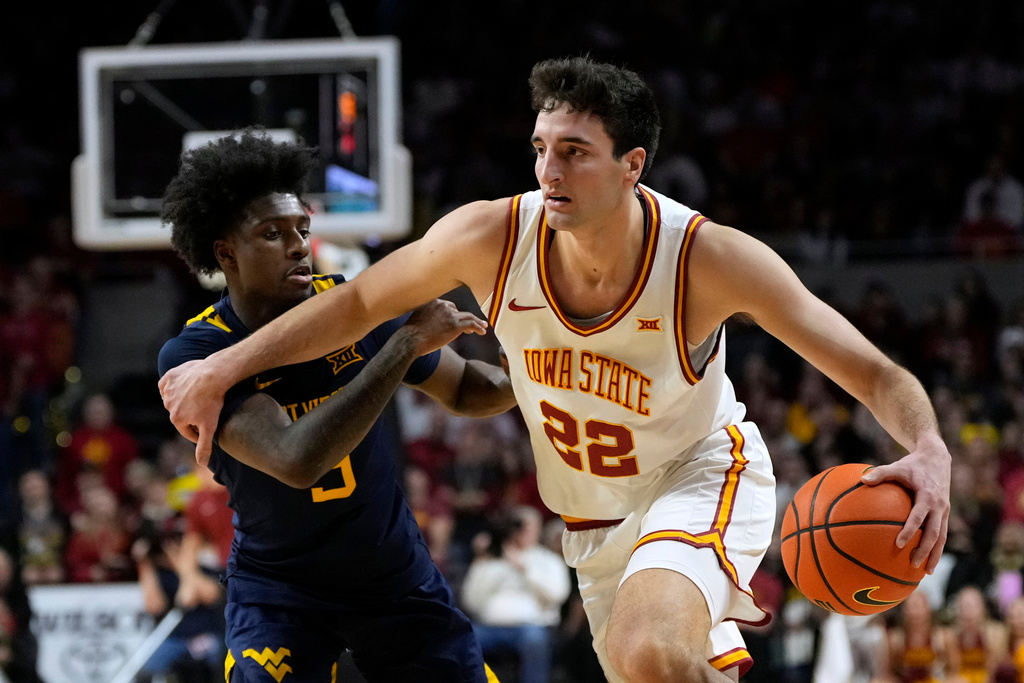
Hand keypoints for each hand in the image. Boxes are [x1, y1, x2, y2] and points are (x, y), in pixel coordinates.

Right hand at [158, 358, 226, 465]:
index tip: (206, 429)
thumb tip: (202, 464)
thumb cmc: (213, 401)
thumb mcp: (210, 426)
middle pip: (180, 414)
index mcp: (176, 418)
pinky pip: (168, 384)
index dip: (198, 431)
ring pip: (173, 399)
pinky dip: (173, 387)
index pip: (187, 430)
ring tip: (196, 399)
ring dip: (182, 401)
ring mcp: (168, 390)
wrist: (214, 374)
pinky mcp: (170, 376)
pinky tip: (182, 388)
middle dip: (191, 416)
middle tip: (204, 412)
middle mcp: (168, 405)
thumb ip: (204, 446)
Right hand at [402, 299, 487, 355]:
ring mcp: (450, 315)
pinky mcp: (455, 326)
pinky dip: (478, 327)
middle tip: (471, 327)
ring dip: (477, 322)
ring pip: (468, 316)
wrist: (410, 340)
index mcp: (434, 302)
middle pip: (458, 311)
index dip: (455, 314)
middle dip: (464, 319)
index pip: (448, 306)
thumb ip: (426, 317)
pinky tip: (482, 332)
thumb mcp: (417, 318)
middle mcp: (443, 305)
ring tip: (483, 327)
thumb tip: (430, 325)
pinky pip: (471, 325)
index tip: (457, 320)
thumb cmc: (410, 333)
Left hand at [861, 434, 950, 572]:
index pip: (919, 517)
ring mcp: (944, 511)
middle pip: (935, 533)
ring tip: (926, 572)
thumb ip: (880, 473)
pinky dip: (936, 548)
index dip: (910, 531)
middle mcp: (939, 506)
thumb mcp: (897, 466)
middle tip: (913, 564)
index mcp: (928, 496)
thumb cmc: (913, 464)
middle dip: (925, 550)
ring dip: (935, 554)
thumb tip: (861, 480)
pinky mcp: (945, 514)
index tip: (898, 543)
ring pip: (942, 537)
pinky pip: (942, 534)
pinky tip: (927, 560)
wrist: (937, 457)